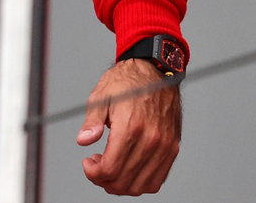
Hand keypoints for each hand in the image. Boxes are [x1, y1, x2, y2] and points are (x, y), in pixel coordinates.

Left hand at [77, 59, 181, 194]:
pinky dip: (141, 183)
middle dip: (104, 181)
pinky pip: (157, 179)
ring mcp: (164, 145)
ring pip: (142, 186)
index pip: (111, 168)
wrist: (154, 70)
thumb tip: (83, 140)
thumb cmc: (127, 81)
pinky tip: (128, 171)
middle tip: (96, 167)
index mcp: (131, 127)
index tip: (87, 163)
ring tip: (110, 169)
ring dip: (122, 185)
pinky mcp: (172, 147)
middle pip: (124, 181)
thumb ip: (92, 121)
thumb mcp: (101, 95)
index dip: (93, 173)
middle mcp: (151, 139)